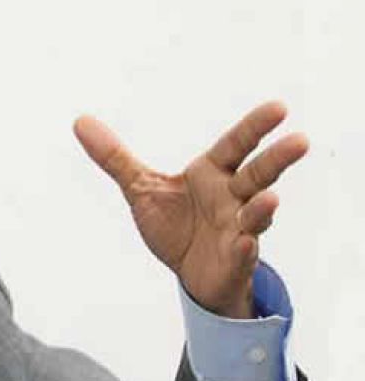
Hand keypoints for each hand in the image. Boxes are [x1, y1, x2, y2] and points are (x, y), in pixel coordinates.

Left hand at [74, 101, 307, 317]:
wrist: (187, 273)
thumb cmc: (174, 224)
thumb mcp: (140, 189)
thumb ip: (115, 158)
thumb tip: (80, 121)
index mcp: (212, 174)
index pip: (235, 145)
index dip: (254, 127)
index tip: (279, 107)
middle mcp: (232, 197)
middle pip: (257, 174)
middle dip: (277, 159)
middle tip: (300, 140)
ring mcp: (238, 229)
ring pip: (256, 215)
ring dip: (263, 208)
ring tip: (270, 199)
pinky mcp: (235, 260)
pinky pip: (242, 253)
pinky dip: (244, 248)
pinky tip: (245, 244)